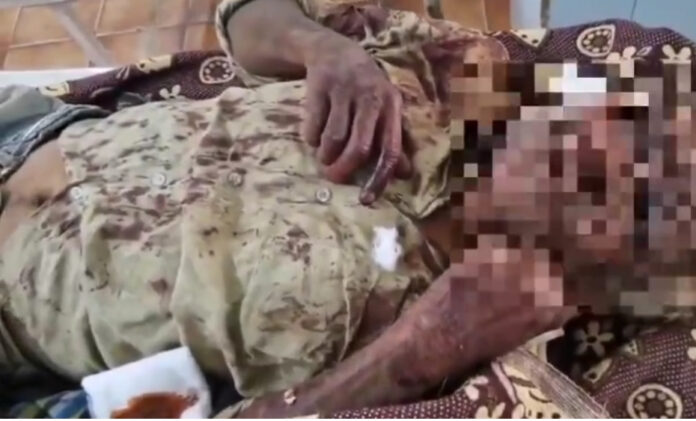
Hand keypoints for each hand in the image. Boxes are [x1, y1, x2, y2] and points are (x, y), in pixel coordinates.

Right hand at [303, 34, 411, 204]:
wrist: (334, 50)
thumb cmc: (364, 89)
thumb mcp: (383, 109)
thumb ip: (392, 139)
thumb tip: (404, 174)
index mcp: (391, 106)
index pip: (390, 148)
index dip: (379, 177)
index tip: (365, 199)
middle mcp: (371, 97)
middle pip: (359, 147)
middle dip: (344, 169)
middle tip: (333, 179)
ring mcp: (344, 89)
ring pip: (333, 139)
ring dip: (325, 156)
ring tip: (324, 157)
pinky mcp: (320, 85)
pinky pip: (313, 125)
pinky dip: (311, 138)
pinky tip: (314, 136)